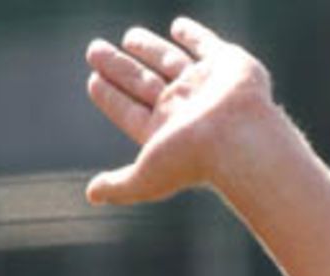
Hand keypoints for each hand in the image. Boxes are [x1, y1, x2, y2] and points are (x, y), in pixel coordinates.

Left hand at [85, 17, 272, 206]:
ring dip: (147, 48)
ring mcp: (202, 84)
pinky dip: (192, 34)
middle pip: (141, 81)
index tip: (93, 80)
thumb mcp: (145, 179)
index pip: (128, 110)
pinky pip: (205, 44)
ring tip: (128, 37)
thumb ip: (118, 186)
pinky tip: (177, 26)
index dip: (110, 97)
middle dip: (117, 66)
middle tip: (94, 50)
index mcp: (162, 131)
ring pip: (167, 60)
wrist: (237, 138)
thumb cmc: (192, 161)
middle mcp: (181, 107)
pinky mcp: (226, 63)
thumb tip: (91, 195)